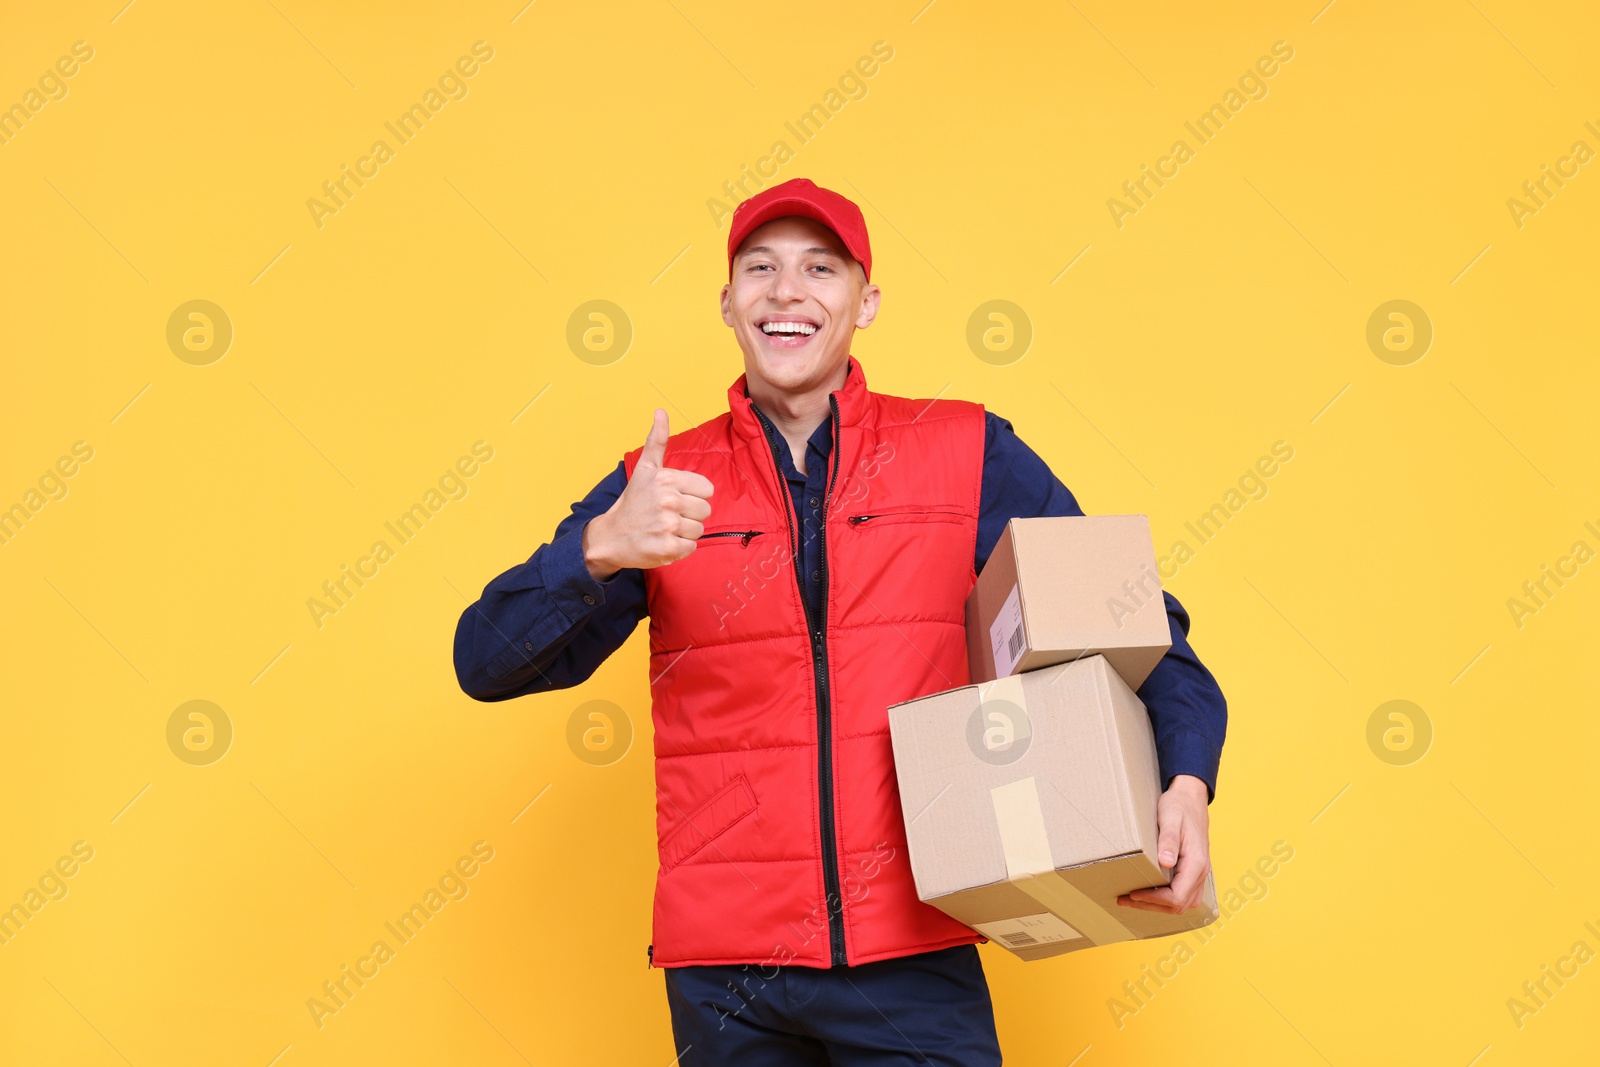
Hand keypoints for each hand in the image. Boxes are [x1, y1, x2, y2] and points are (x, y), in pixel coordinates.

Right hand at [582, 409, 714, 580]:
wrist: (611, 536)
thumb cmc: (633, 502)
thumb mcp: (646, 468)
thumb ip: (657, 440)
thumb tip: (661, 411)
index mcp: (666, 479)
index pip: (707, 489)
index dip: (693, 495)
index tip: (675, 498)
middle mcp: (668, 500)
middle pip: (705, 510)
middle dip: (690, 515)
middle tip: (668, 515)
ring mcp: (667, 525)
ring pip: (699, 530)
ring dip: (685, 533)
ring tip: (665, 529)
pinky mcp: (667, 549)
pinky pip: (691, 548)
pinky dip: (680, 548)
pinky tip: (663, 542)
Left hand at [1116, 774, 1210, 914]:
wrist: (1190, 798)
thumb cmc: (1179, 806)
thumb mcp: (1170, 818)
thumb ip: (1168, 841)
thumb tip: (1165, 863)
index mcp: (1197, 863)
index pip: (1177, 896)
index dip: (1154, 899)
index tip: (1133, 893)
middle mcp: (1201, 872)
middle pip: (1179, 905)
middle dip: (1151, 905)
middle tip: (1125, 899)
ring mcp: (1199, 873)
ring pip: (1183, 903)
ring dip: (1158, 905)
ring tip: (1132, 899)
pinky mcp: (1193, 870)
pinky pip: (1183, 894)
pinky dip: (1166, 899)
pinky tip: (1148, 893)